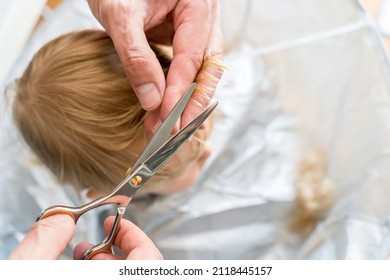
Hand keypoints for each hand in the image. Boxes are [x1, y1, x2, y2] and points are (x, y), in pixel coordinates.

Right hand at [8, 214, 161, 259]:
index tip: (118, 223)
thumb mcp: (24, 273)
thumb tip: (61, 221)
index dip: (135, 235)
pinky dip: (100, 279)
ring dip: (106, 266)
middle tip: (95, 242)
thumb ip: (45, 243)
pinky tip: (78, 274)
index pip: (148, 259)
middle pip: (139, 271)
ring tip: (81, 258)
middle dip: (116, 251)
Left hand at [87, 0, 222, 133]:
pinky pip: (190, 69)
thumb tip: (152, 100)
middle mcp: (205, 18)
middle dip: (192, 104)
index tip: (169, 118)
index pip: (192, 56)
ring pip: (202, 72)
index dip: (180, 90)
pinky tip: (172, 109)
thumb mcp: (120, 14)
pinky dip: (181, 91)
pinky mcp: (186, 39)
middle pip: (207, 69)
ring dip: (188, 102)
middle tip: (177, 132)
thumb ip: (136, 56)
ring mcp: (198, 29)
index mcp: (198, 4)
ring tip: (173, 127)